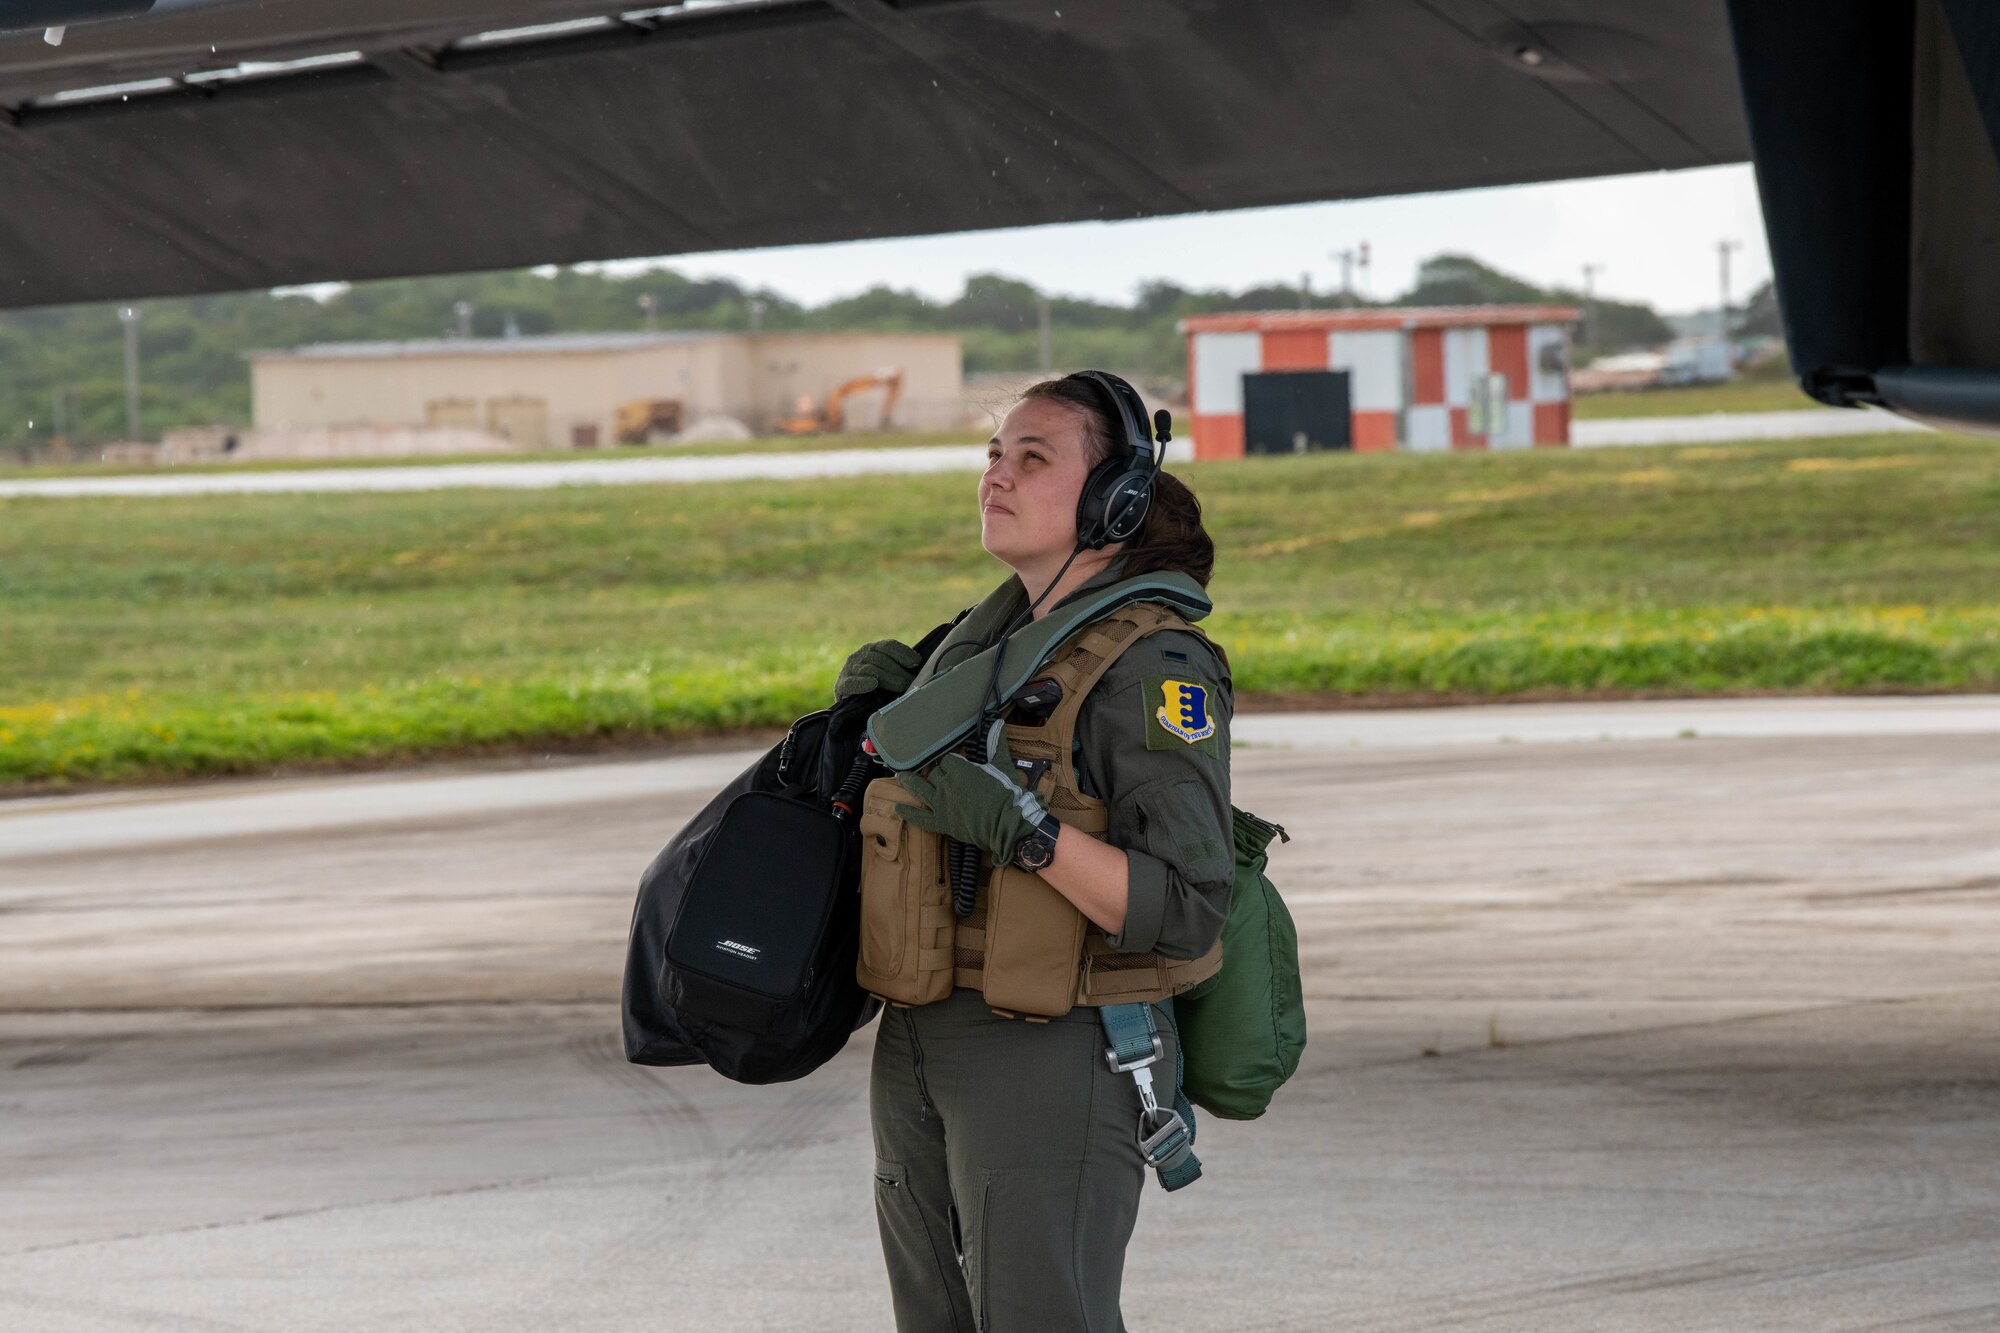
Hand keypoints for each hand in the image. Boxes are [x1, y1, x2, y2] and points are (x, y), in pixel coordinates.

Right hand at [834, 639, 924, 699]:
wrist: (851, 706)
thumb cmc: (877, 690)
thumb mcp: (889, 675)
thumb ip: (901, 668)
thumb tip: (924, 668)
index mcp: (872, 649)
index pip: (888, 646)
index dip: (903, 652)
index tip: (916, 662)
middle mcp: (859, 655)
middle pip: (880, 658)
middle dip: (898, 669)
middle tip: (911, 682)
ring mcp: (849, 669)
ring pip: (869, 668)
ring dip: (887, 676)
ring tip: (901, 685)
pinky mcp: (841, 685)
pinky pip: (852, 682)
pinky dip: (862, 682)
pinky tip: (872, 684)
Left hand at [893, 721, 1048, 863]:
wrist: (1007, 825)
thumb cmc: (1007, 795)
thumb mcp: (1003, 766)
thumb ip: (997, 744)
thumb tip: (999, 723)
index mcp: (960, 769)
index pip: (947, 760)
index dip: (951, 763)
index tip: (955, 766)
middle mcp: (946, 784)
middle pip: (934, 774)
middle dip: (937, 774)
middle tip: (941, 777)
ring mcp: (941, 804)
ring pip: (919, 788)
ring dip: (909, 781)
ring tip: (899, 776)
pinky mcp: (941, 822)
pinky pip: (920, 818)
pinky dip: (908, 813)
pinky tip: (897, 808)